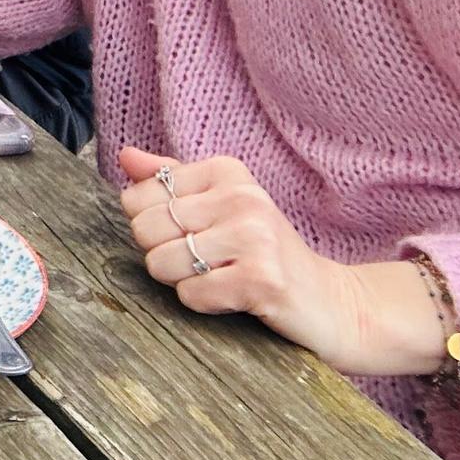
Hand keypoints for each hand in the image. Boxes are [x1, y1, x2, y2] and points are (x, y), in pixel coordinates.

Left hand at [116, 148, 387, 372]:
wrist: (334, 301)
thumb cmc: (265, 252)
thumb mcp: (221, 204)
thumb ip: (171, 179)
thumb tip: (126, 157)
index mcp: (227, 171)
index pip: (137, 196)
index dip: (152, 225)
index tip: (192, 233)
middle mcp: (242, 197)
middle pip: (144, 229)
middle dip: (163, 254)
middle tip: (206, 260)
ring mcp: (254, 237)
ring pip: (161, 262)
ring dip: (183, 281)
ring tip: (220, 277)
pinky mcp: (262, 279)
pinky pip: (190, 294)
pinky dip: (203, 303)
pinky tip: (234, 296)